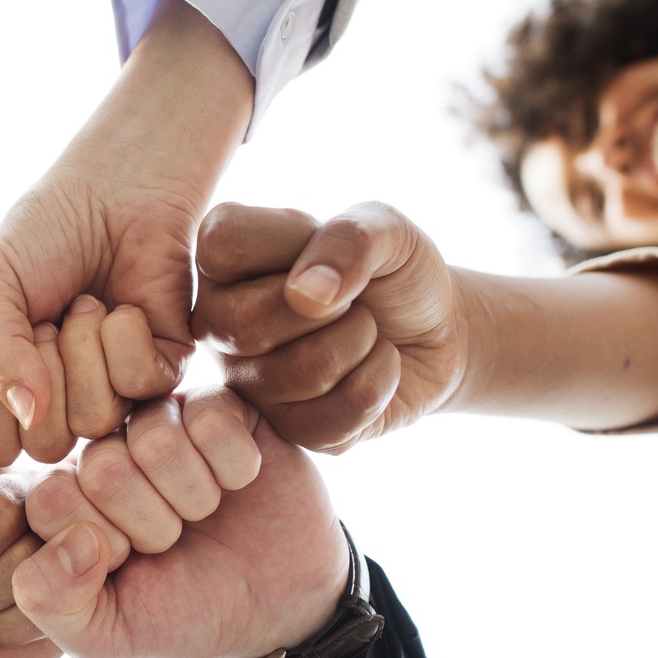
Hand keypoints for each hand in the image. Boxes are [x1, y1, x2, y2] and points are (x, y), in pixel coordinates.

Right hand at [0, 0, 253, 466]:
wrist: (116, 188)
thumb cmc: (45, 234)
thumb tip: (28, 418)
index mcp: (14, 391)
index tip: (9, 333)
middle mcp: (65, 404)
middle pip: (49, 443)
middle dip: (46, 368)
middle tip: (55, 315)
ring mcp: (117, 394)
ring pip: (96, 421)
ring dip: (86, 349)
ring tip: (91, 303)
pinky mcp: (167, 373)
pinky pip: (141, 386)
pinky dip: (127, 339)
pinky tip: (126, 307)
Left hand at [12, 395, 346, 657]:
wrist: (274, 605)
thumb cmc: (180, 614)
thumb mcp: (103, 635)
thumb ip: (50, 603)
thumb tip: (73, 538)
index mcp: (61, 496)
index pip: (50, 499)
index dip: (101, 547)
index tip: (128, 565)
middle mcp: (100, 447)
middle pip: (104, 468)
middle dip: (152, 527)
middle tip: (173, 540)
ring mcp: (157, 418)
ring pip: (157, 438)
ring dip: (195, 498)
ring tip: (204, 513)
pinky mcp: (215, 402)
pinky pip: (212, 419)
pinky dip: (235, 468)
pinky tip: (238, 483)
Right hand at [193, 202, 465, 451]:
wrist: (438, 333)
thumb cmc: (395, 271)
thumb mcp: (386, 228)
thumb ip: (346, 240)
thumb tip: (304, 296)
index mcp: (224, 259)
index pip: (221, 246)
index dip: (286, 245)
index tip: (321, 241)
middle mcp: (218, 322)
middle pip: (247, 323)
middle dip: (332, 306)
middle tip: (352, 297)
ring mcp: (246, 382)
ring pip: (304, 370)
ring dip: (363, 341)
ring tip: (366, 329)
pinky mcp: (287, 430)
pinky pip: (338, 414)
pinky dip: (380, 381)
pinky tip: (375, 367)